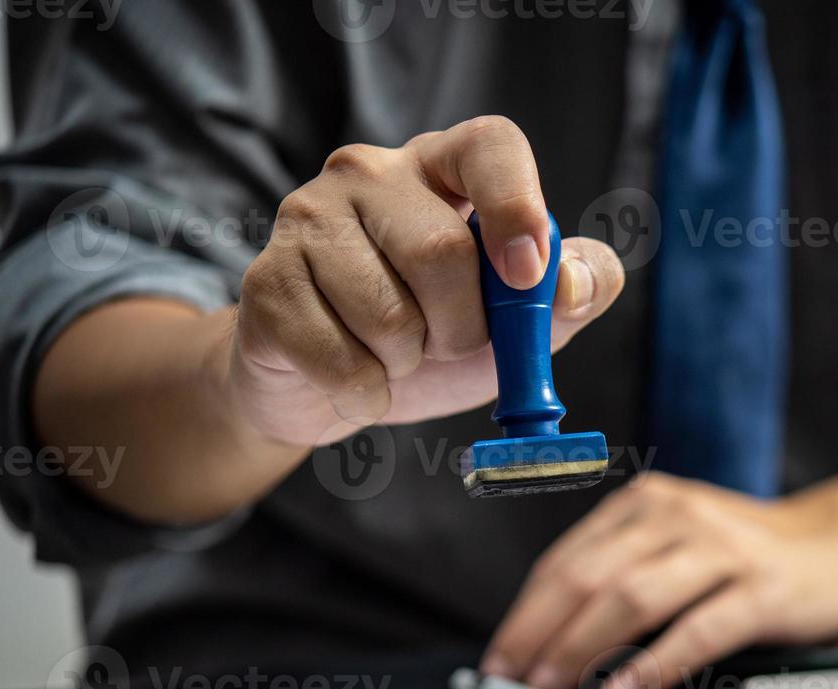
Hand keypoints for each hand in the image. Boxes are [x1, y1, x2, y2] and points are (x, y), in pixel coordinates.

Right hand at [227, 116, 624, 446]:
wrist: (332, 388)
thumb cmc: (434, 335)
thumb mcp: (520, 317)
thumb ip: (572, 292)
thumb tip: (572, 283)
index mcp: (443, 166)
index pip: (490, 146)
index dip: (517, 207)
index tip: (526, 276)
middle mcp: (370, 173)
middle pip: (442, 252)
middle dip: (462, 328)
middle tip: (446, 343)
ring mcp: (307, 218)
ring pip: (388, 314)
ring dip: (408, 364)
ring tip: (392, 354)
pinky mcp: (265, 282)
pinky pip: (338, 360)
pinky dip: (365, 393)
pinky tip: (356, 379)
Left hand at [481, 473, 837, 688]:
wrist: (835, 545)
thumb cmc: (745, 554)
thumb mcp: (675, 541)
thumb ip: (620, 571)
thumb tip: (548, 636)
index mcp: (646, 504)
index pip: (567, 558)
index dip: (526, 612)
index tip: (502, 656)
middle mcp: (679, 517)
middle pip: (590, 575)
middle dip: (541, 633)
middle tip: (514, 680)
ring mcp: (722, 550)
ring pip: (633, 597)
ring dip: (582, 648)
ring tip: (553, 688)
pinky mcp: (760, 590)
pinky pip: (696, 631)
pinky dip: (652, 665)